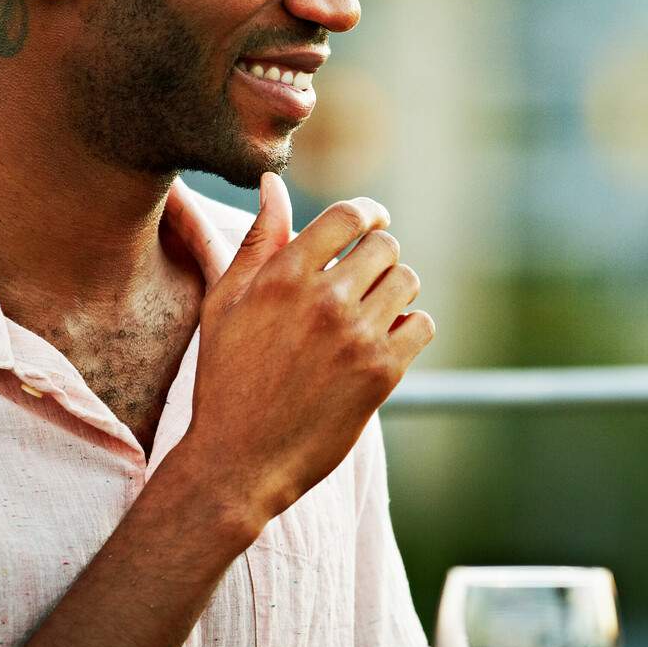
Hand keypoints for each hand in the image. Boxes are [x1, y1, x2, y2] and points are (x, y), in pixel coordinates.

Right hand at [185, 173, 434, 537]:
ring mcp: (356, 336)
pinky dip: (411, 327)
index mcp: (283, 275)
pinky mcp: (382, 373)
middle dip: (378, 256)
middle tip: (364, 280)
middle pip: (385, 245)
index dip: (368, 213)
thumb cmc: (226, 379)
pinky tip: (386, 340)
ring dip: (395, 290)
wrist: (238, 461)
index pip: (349, 215)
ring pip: (407, 281)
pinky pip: (422, 324)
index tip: (372, 222)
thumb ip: (257, 240)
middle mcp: (323, 300)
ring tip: (373, 312)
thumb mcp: (225, 304)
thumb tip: (273, 185)